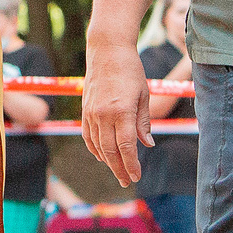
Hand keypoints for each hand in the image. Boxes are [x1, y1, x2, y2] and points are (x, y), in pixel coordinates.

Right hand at [80, 39, 152, 187]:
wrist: (107, 51)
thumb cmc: (130, 71)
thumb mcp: (143, 95)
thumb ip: (143, 122)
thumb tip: (147, 144)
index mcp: (122, 111)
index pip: (126, 146)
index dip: (131, 164)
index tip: (136, 176)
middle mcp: (104, 114)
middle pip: (110, 151)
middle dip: (119, 169)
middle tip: (127, 181)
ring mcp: (91, 113)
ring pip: (98, 146)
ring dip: (108, 162)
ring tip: (118, 172)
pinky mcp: (85, 110)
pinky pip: (88, 136)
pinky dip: (95, 148)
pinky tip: (102, 156)